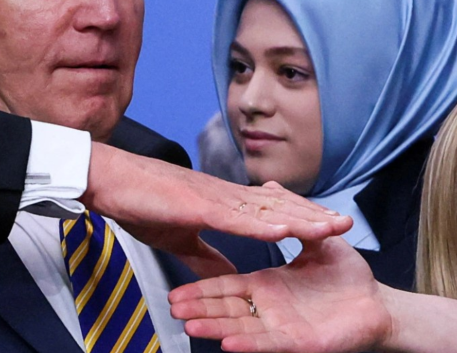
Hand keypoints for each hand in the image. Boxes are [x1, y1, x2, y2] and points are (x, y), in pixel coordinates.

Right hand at [81, 143, 352, 276]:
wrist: (109, 180)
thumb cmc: (141, 203)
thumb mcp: (179, 238)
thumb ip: (207, 256)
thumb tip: (227, 276)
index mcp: (224, 203)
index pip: (272, 211)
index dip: (302, 218)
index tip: (329, 226)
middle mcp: (227, 197)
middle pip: (280, 208)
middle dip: (315, 217)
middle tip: (348, 224)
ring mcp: (214, 199)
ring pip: (266, 211)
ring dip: (300, 220)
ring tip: (330, 228)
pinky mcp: (196, 207)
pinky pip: (235, 219)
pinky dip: (260, 226)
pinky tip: (283, 232)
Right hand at [169, 236, 393, 352]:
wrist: (378, 305)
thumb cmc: (349, 278)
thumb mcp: (318, 243)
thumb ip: (294, 222)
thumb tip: (273, 199)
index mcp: (270, 285)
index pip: (229, 285)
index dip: (203, 287)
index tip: (177, 287)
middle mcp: (271, 306)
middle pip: (228, 306)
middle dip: (199, 306)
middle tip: (171, 307)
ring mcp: (283, 324)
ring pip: (242, 325)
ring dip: (216, 326)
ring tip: (188, 325)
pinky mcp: (298, 341)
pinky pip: (270, 342)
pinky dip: (250, 342)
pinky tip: (229, 343)